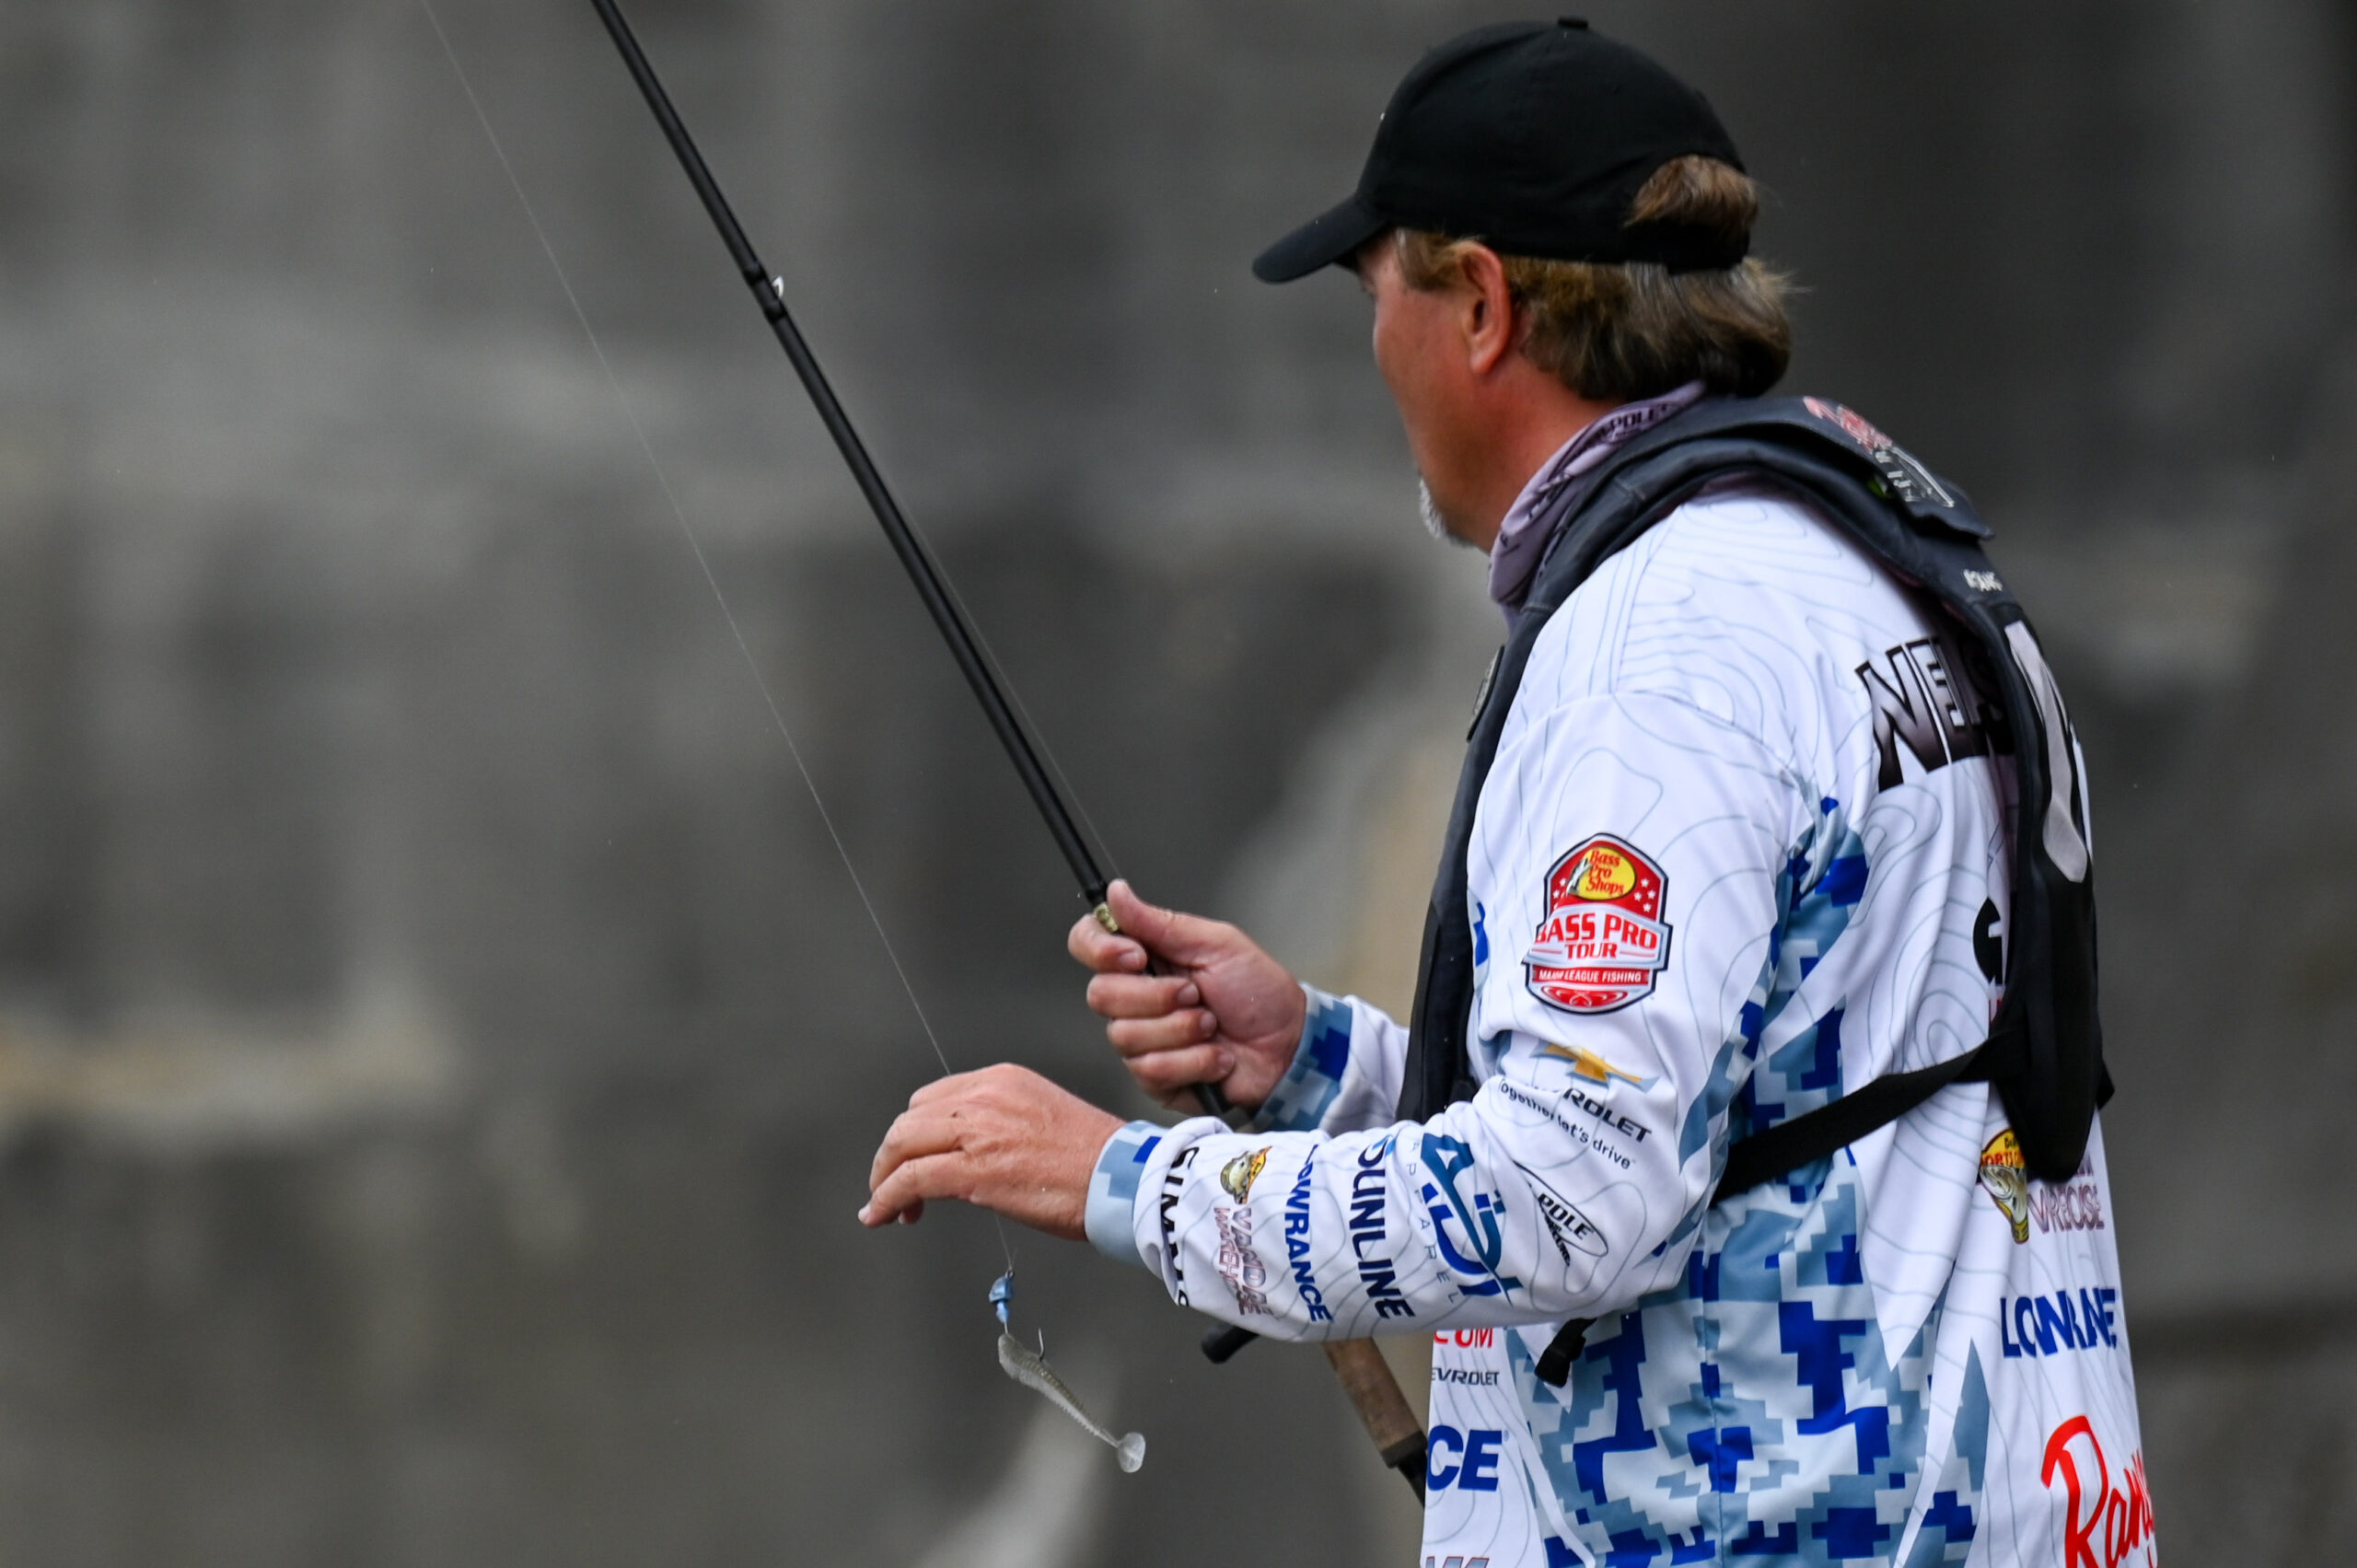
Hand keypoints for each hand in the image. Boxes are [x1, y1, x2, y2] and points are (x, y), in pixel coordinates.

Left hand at [860, 1063, 1121, 1239]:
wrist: (1122, 1178)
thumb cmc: (1096, 1159)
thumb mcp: (1041, 1117)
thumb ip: (1003, 1124)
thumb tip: (974, 1154)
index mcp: (1002, 1080)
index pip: (934, 1099)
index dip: (915, 1134)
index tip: (914, 1158)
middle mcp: (984, 1096)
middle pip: (910, 1120)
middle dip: (892, 1156)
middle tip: (892, 1187)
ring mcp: (977, 1131)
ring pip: (901, 1145)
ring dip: (884, 1178)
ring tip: (885, 1205)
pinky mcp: (974, 1169)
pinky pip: (910, 1179)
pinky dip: (887, 1198)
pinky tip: (883, 1215)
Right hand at [1066, 879, 1307, 1113]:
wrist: (1290, 1046)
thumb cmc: (1259, 991)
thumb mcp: (1215, 944)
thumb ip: (1158, 922)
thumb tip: (1115, 892)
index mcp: (1144, 958)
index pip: (1087, 943)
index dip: (1101, 950)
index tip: (1137, 956)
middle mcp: (1135, 998)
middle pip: (1100, 995)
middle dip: (1157, 996)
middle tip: (1197, 993)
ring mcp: (1143, 1041)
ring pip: (1125, 1036)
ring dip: (1181, 1030)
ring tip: (1213, 1025)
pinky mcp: (1156, 1079)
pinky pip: (1150, 1070)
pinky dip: (1194, 1060)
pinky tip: (1217, 1056)